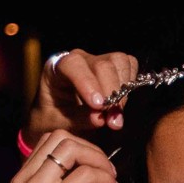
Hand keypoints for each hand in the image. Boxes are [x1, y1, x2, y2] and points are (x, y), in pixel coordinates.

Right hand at [10, 133, 117, 182]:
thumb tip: (95, 173)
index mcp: (20, 182)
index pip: (48, 142)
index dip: (78, 147)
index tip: (95, 166)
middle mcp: (23, 182)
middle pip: (59, 138)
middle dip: (90, 148)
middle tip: (107, 169)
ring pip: (71, 149)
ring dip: (98, 159)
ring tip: (111, 179)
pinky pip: (86, 174)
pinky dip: (104, 177)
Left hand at [24, 49, 138, 147]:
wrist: (59, 117)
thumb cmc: (53, 119)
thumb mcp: (59, 124)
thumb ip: (78, 119)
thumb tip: (101, 119)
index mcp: (55, 68)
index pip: (72, 65)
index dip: (87, 83)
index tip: (98, 106)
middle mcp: (77, 59)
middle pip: (102, 64)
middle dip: (111, 92)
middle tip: (112, 121)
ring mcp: (97, 59)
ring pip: (119, 61)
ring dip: (123, 91)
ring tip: (116, 116)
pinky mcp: (113, 65)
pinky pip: (129, 65)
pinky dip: (130, 85)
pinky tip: (120, 103)